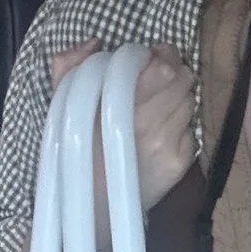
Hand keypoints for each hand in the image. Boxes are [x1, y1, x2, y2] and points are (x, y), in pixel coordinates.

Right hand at [49, 42, 197, 205]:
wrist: (88, 208)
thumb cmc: (71, 154)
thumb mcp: (59, 106)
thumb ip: (70, 67)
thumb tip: (94, 43)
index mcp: (119, 105)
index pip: (162, 67)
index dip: (161, 55)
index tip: (151, 56)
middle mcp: (149, 124)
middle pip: (183, 80)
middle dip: (173, 72)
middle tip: (158, 76)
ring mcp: (168, 145)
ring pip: (190, 102)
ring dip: (178, 97)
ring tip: (158, 104)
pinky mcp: (179, 164)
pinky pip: (191, 130)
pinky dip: (180, 125)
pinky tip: (160, 131)